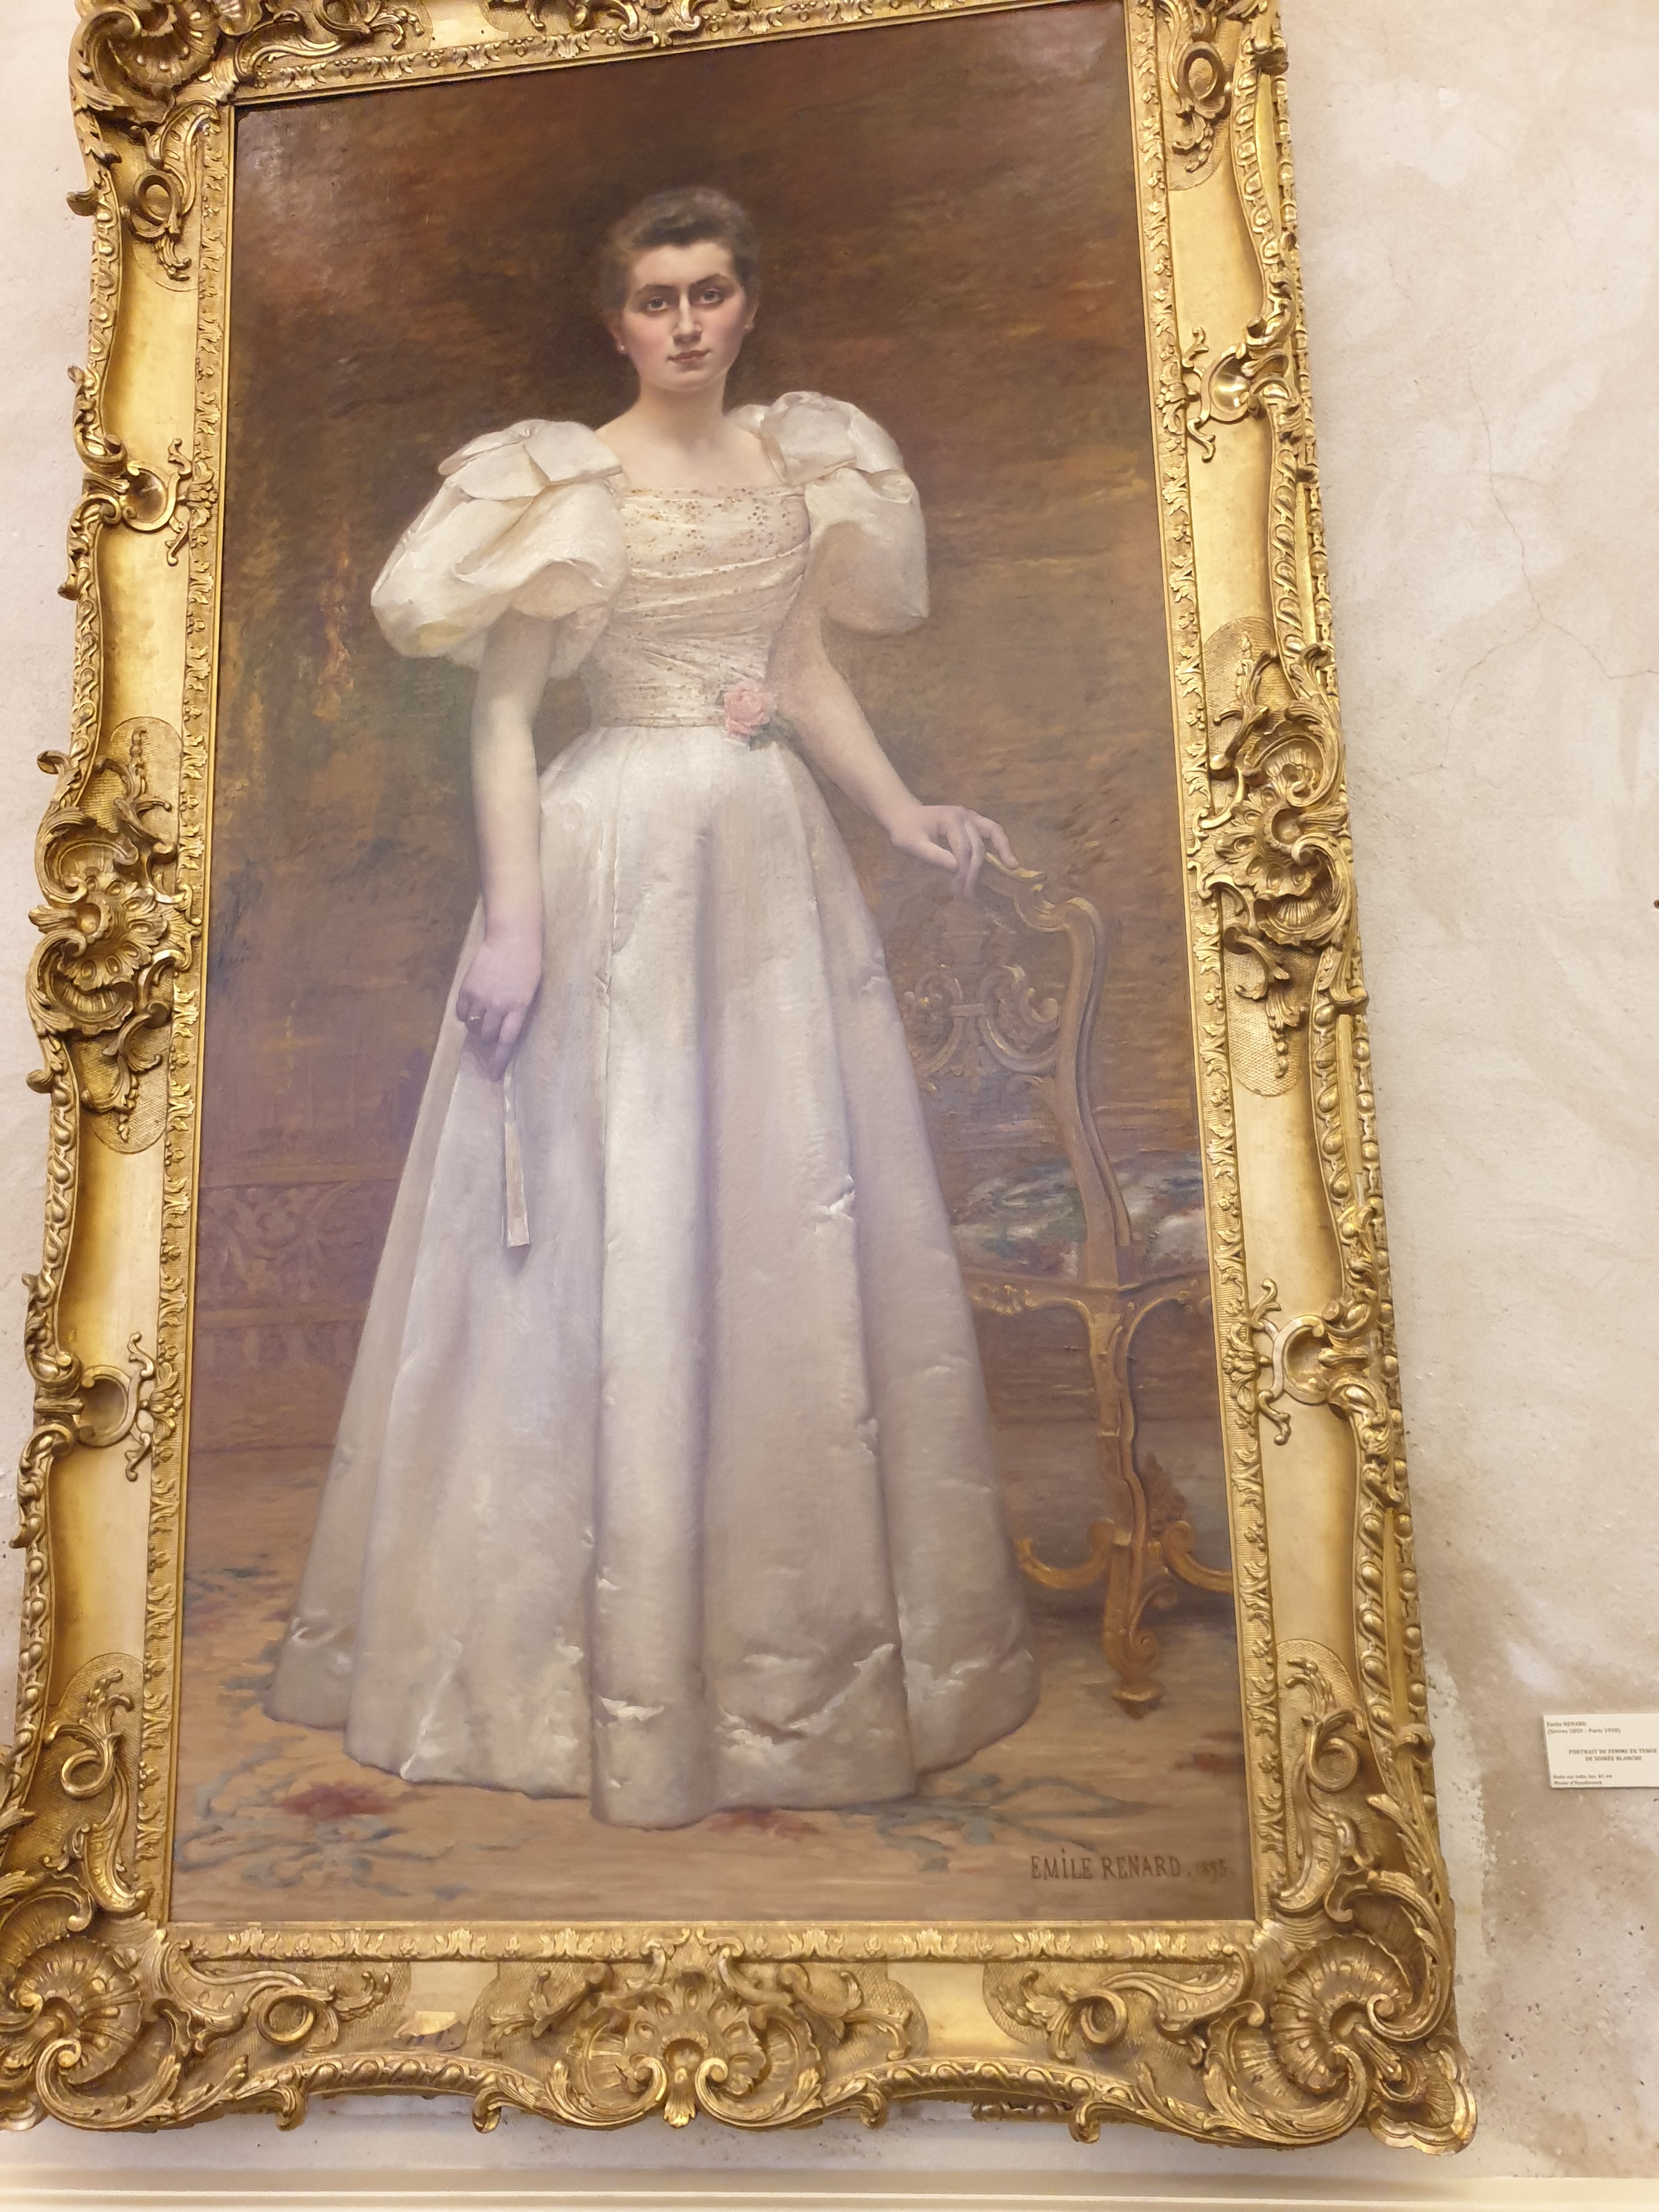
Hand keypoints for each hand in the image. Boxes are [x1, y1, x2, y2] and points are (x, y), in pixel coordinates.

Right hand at [456, 927, 541, 1080]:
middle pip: (487, 1035)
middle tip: (492, 1027)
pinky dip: (465, 1014)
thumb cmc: (528, 963)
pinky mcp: (467, 987)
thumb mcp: (531, 991)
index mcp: (519, 1008)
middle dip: (489, 1036)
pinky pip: (461, 1012)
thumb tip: (505, 1029)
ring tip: (483, 1014)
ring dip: (477, 1025)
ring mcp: (481, 997)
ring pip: (473, 1025)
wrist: (512, 936)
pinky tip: (471, 1007)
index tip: (493, 1076)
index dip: (499, 1061)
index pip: (507, 1042)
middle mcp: (499, 1006)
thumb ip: (519, 1010)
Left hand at [888, 803, 1016, 895]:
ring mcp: (971, 816)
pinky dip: (1001, 843)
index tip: (958, 891)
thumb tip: (957, 868)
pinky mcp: (974, 821)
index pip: (963, 848)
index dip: (963, 871)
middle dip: (974, 871)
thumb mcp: (912, 845)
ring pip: (992, 832)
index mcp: (950, 819)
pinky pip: (992, 831)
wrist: (904, 815)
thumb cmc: (905, 831)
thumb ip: (934, 855)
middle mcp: (965, 815)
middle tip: (968, 894)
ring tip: (1012, 867)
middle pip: (977, 846)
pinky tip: (1008, 857)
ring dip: (1002, 851)